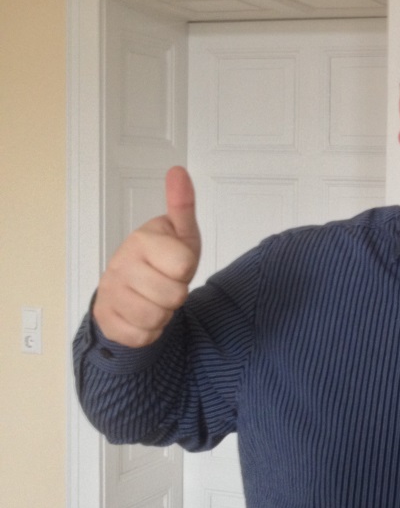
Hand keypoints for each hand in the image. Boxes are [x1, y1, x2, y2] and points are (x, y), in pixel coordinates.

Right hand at [92, 166, 201, 347]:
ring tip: (155, 298)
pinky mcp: (106, 320)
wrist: (131, 289)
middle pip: (174, 295)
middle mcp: (120, 264)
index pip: (184, 265)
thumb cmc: (162, 259)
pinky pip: (142, 336)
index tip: (175, 264)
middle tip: (165, 283)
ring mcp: (110, 293)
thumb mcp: (180, 233)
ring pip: (157, 318)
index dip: (186, 269)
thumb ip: (182, 205)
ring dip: (164, 314)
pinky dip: (149, 331)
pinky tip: (143, 314)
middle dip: (177, 294)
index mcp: (140, 240)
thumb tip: (178, 171)